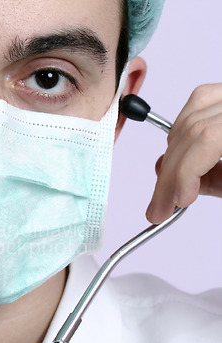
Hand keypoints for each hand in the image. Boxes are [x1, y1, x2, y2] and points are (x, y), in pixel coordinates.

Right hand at [146, 84, 221, 223]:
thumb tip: (180, 191)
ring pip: (187, 117)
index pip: (206, 139)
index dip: (184, 173)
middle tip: (158, 207)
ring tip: (168, 186)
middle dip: (170, 175)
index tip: (176, 202)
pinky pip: (197, 102)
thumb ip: (219, 183)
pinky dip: (180, 130)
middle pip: (191, 131)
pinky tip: (178, 153)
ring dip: (171, 156)